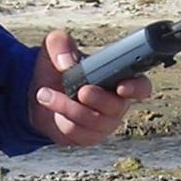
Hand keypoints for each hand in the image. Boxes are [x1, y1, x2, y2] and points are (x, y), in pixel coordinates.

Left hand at [30, 27, 151, 146]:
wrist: (39, 94)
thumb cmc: (56, 68)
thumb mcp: (54, 47)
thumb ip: (60, 44)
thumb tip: (67, 62)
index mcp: (118, 78)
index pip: (141, 86)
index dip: (137, 88)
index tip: (122, 87)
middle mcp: (116, 102)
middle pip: (117, 107)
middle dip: (99, 99)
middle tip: (83, 91)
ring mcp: (103, 122)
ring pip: (94, 121)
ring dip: (69, 107)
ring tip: (46, 93)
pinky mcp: (87, 136)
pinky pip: (79, 132)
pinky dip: (62, 118)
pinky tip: (49, 104)